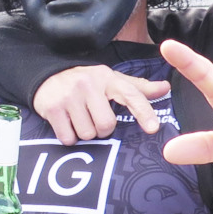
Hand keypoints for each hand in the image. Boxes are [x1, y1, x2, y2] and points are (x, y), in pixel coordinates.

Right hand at [32, 65, 169, 144]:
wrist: (47, 75)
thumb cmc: (86, 82)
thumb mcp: (111, 80)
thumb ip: (138, 88)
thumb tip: (166, 87)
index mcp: (109, 78)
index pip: (130, 95)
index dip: (143, 112)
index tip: (153, 128)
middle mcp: (89, 84)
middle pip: (106, 125)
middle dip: (102, 129)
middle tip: (94, 119)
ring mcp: (69, 96)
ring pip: (87, 133)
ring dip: (85, 133)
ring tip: (79, 119)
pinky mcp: (52, 108)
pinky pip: (68, 137)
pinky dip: (69, 137)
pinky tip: (67, 123)